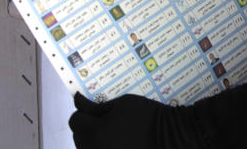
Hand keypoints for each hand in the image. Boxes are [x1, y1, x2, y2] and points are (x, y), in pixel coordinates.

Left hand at [69, 92, 199, 147]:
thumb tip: (79, 102)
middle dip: (86, 126)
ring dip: (92, 139)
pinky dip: (104, 147)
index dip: (82, 111)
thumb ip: (97, 106)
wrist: (170, 135)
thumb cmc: (147, 116)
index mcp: (95, 132)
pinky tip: (114, 142)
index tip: (90, 106)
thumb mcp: (122, 103)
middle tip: (100, 118)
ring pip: (87, 148)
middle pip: (78, 137)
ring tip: (108, 132)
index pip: (75, 121)